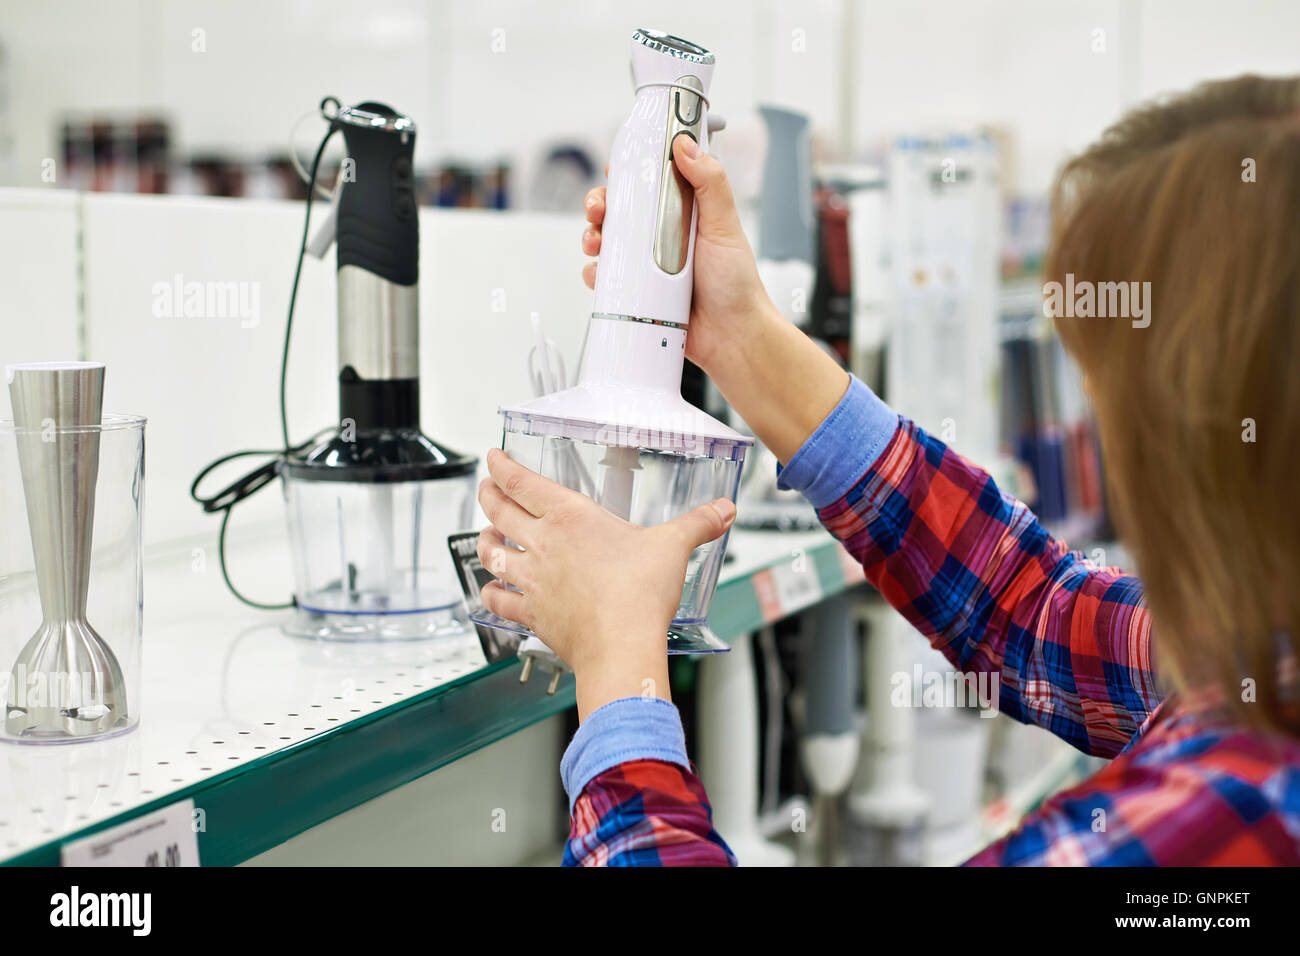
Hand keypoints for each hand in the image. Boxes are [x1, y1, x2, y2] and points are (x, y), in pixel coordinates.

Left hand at [476, 448, 736, 719]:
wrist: (621, 646)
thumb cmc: (639, 596)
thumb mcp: (673, 547)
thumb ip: (697, 524)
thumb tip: (722, 511)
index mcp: (571, 518)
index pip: (523, 482)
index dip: (502, 466)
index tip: (494, 458)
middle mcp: (544, 544)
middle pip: (498, 511)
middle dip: (487, 494)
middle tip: (485, 487)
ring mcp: (533, 580)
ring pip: (491, 553)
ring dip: (483, 541)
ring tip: (484, 535)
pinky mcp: (532, 613)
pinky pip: (498, 600)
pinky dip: (490, 593)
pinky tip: (491, 591)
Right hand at [582, 137, 768, 374]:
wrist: (732, 337)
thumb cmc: (736, 284)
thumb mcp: (725, 225)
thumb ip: (709, 183)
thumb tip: (686, 145)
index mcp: (681, 213)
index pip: (648, 182)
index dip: (627, 173)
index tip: (615, 170)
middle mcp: (661, 236)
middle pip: (619, 210)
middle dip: (600, 204)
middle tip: (597, 209)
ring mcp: (646, 265)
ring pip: (606, 242)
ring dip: (592, 236)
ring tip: (596, 243)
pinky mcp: (636, 293)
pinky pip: (605, 280)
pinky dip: (596, 274)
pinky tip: (600, 274)